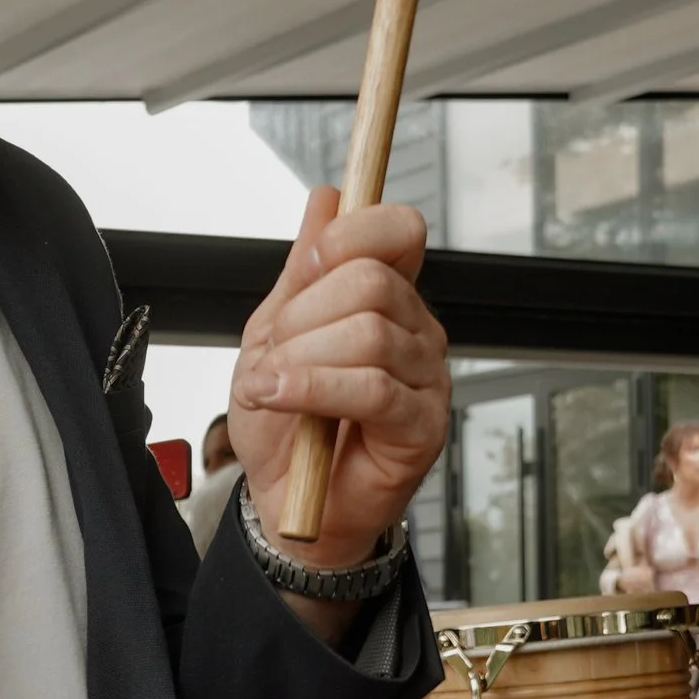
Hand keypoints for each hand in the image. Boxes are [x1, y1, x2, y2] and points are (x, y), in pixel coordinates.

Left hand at [224, 187, 449, 595]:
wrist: (283, 500)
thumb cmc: (285, 424)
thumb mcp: (275, 333)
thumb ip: (302, 270)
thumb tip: (325, 198)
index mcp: (387, 298)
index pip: (398, 232)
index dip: (351, 233)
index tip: (307, 263)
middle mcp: (416, 331)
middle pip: (370, 281)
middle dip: (301, 316)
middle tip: (272, 354)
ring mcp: (426, 378)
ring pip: (368, 333)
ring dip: (299, 360)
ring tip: (272, 388)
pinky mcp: (423, 425)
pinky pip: (373, 387)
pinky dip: (312, 388)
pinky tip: (281, 397)